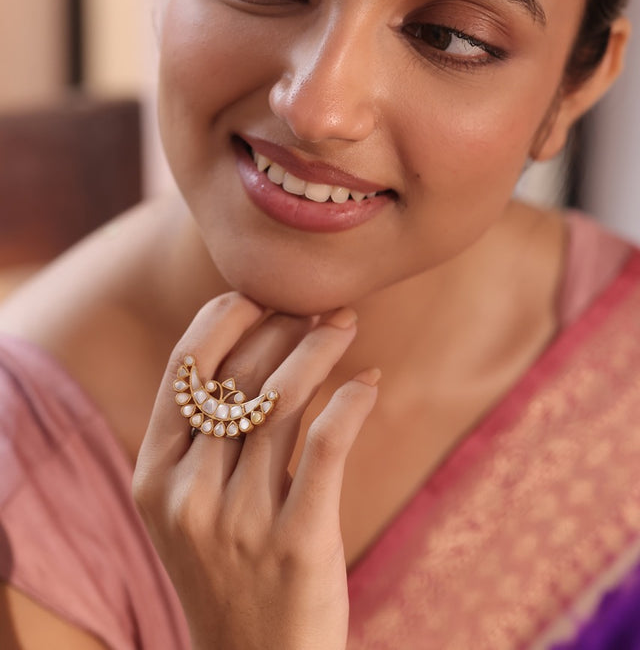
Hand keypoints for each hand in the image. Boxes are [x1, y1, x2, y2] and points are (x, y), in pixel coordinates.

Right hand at [133, 292, 378, 649]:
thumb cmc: (227, 569)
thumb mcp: (189, 506)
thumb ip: (205, 435)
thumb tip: (259, 339)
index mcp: (154, 475)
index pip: (186, 364)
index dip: (227, 316)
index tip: (264, 297)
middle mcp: (189, 493)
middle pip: (241, 372)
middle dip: (285, 324)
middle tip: (319, 307)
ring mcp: (240, 521)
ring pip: (284, 397)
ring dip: (321, 347)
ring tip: (345, 325)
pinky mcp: (297, 542)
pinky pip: (326, 444)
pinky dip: (351, 399)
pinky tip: (367, 382)